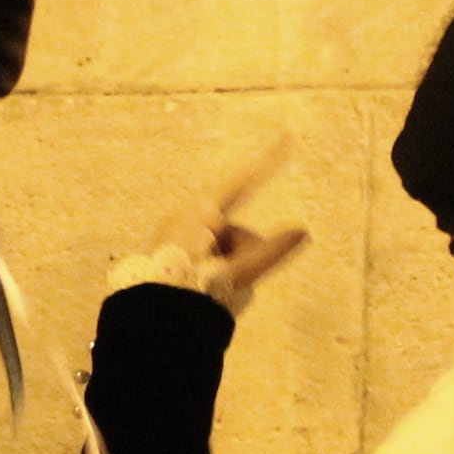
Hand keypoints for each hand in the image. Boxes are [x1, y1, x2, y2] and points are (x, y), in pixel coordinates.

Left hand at [153, 134, 312, 309]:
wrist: (150, 317)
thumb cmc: (193, 286)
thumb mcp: (239, 271)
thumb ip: (273, 251)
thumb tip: (302, 231)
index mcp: (202, 211)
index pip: (245, 180)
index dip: (269, 159)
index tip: (287, 136)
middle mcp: (189, 217)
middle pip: (238, 232)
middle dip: (245, 257)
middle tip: (234, 283)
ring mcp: (180, 236)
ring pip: (225, 250)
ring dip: (230, 272)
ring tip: (215, 293)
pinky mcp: (173, 255)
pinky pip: (209, 262)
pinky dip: (216, 277)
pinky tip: (207, 294)